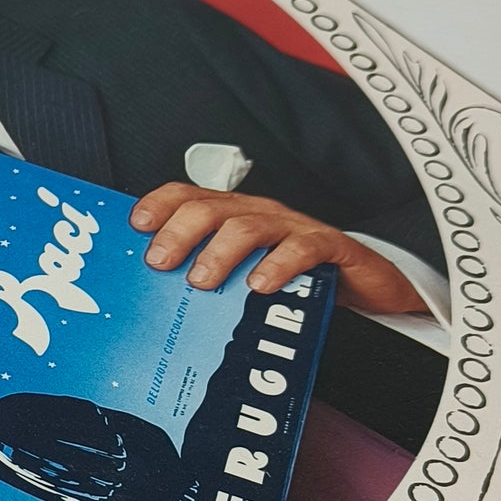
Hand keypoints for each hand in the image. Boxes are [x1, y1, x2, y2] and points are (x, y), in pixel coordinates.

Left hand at [128, 182, 425, 316]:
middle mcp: (260, 215)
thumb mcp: (246, 278)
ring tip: (202, 279)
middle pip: (211, 208)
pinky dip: (279, 264)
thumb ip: (211, 280)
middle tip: (161, 262)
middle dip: (180, 231)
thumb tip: (155, 304)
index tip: (136, 225)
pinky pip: (302, 247)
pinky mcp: (329, 246)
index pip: (190, 196)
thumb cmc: (297, 281)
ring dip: (220, 250)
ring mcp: (294, 227)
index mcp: (234, 216)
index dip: (160, 204)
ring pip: (249, 225)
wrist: (364, 287)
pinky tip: (260, 285)